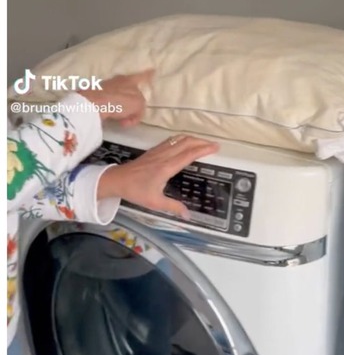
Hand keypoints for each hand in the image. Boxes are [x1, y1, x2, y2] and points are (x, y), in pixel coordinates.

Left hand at [79, 69, 153, 124]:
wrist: (92, 105)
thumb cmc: (120, 101)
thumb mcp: (138, 105)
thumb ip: (140, 106)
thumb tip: (135, 110)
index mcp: (130, 80)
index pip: (143, 76)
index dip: (148, 75)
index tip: (153, 69)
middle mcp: (118, 80)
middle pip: (131, 91)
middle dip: (133, 102)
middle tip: (134, 115)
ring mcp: (106, 87)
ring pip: (120, 99)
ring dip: (123, 111)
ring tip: (123, 121)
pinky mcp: (96, 96)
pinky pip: (110, 104)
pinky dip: (114, 112)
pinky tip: (114, 119)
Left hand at [97, 134, 219, 218]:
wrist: (117, 180)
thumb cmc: (136, 191)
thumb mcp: (155, 202)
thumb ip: (173, 207)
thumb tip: (188, 216)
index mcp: (167, 167)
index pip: (189, 154)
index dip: (204, 149)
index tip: (215, 148)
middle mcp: (165, 156)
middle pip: (187, 142)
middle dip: (202, 142)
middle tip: (214, 145)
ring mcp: (159, 151)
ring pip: (180, 139)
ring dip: (193, 139)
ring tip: (203, 143)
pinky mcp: (154, 149)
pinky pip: (172, 140)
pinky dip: (183, 139)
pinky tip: (186, 142)